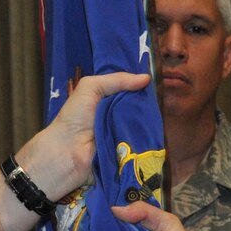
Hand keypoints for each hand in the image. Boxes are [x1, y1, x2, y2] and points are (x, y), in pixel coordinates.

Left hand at [18, 71, 150, 200]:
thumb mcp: (91, 87)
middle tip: (162, 99)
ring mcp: (122, 135)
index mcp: (106, 100)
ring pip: (143, 125)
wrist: (68, 151)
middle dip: (149, 105)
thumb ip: (117, 79)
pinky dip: (148, 139)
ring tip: (162, 115)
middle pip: (138, 108)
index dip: (141, 86)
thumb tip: (147, 78)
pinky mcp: (127, 152)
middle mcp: (116, 116)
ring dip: (151, 122)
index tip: (156, 82)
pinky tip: (157, 132)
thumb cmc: (75, 117)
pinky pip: (142, 143)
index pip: (129, 91)